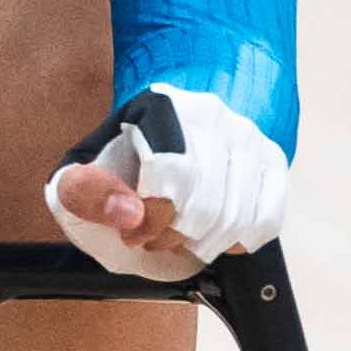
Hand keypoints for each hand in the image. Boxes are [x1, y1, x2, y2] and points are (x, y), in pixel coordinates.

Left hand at [46, 86, 285, 281]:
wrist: (163, 133)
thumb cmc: (120, 162)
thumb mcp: (78, 173)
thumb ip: (85, 191)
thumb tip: (129, 214)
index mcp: (159, 107)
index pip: (170, 174)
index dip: (152, 219)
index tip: (133, 234)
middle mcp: (211, 114)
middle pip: (206, 204)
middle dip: (174, 236)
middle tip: (153, 238)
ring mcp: (247, 136)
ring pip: (238, 217)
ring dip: (204, 244)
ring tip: (179, 237)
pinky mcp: (271, 160)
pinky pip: (266, 220)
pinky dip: (238, 241)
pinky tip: (214, 234)